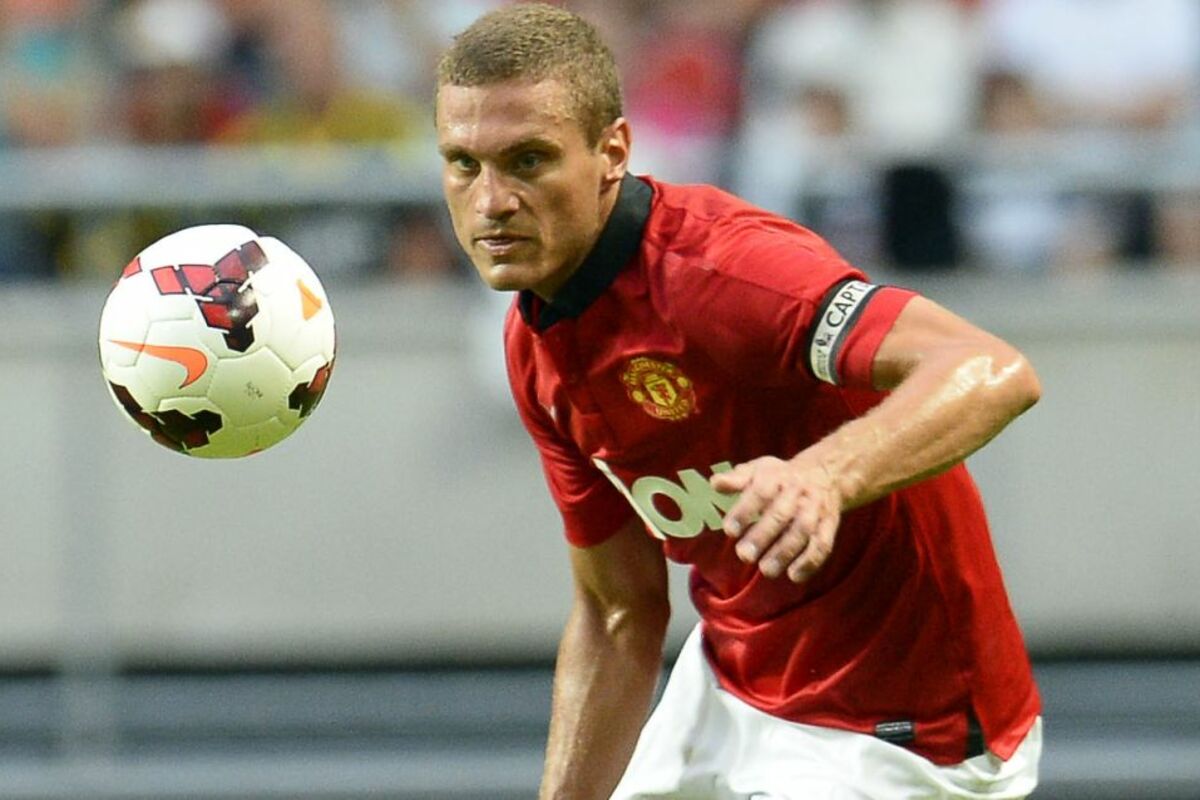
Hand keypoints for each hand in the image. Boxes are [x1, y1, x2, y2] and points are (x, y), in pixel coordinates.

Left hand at [710, 455, 841, 581]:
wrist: (825, 474)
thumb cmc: (781, 477)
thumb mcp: (758, 470)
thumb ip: (736, 479)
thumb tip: (715, 483)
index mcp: (777, 477)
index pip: (760, 492)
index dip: (745, 511)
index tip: (729, 530)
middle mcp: (798, 493)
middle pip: (781, 514)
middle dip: (762, 536)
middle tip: (744, 555)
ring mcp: (815, 509)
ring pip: (803, 531)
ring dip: (785, 552)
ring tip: (766, 570)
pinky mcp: (829, 525)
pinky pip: (823, 544)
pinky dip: (810, 562)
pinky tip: (794, 576)